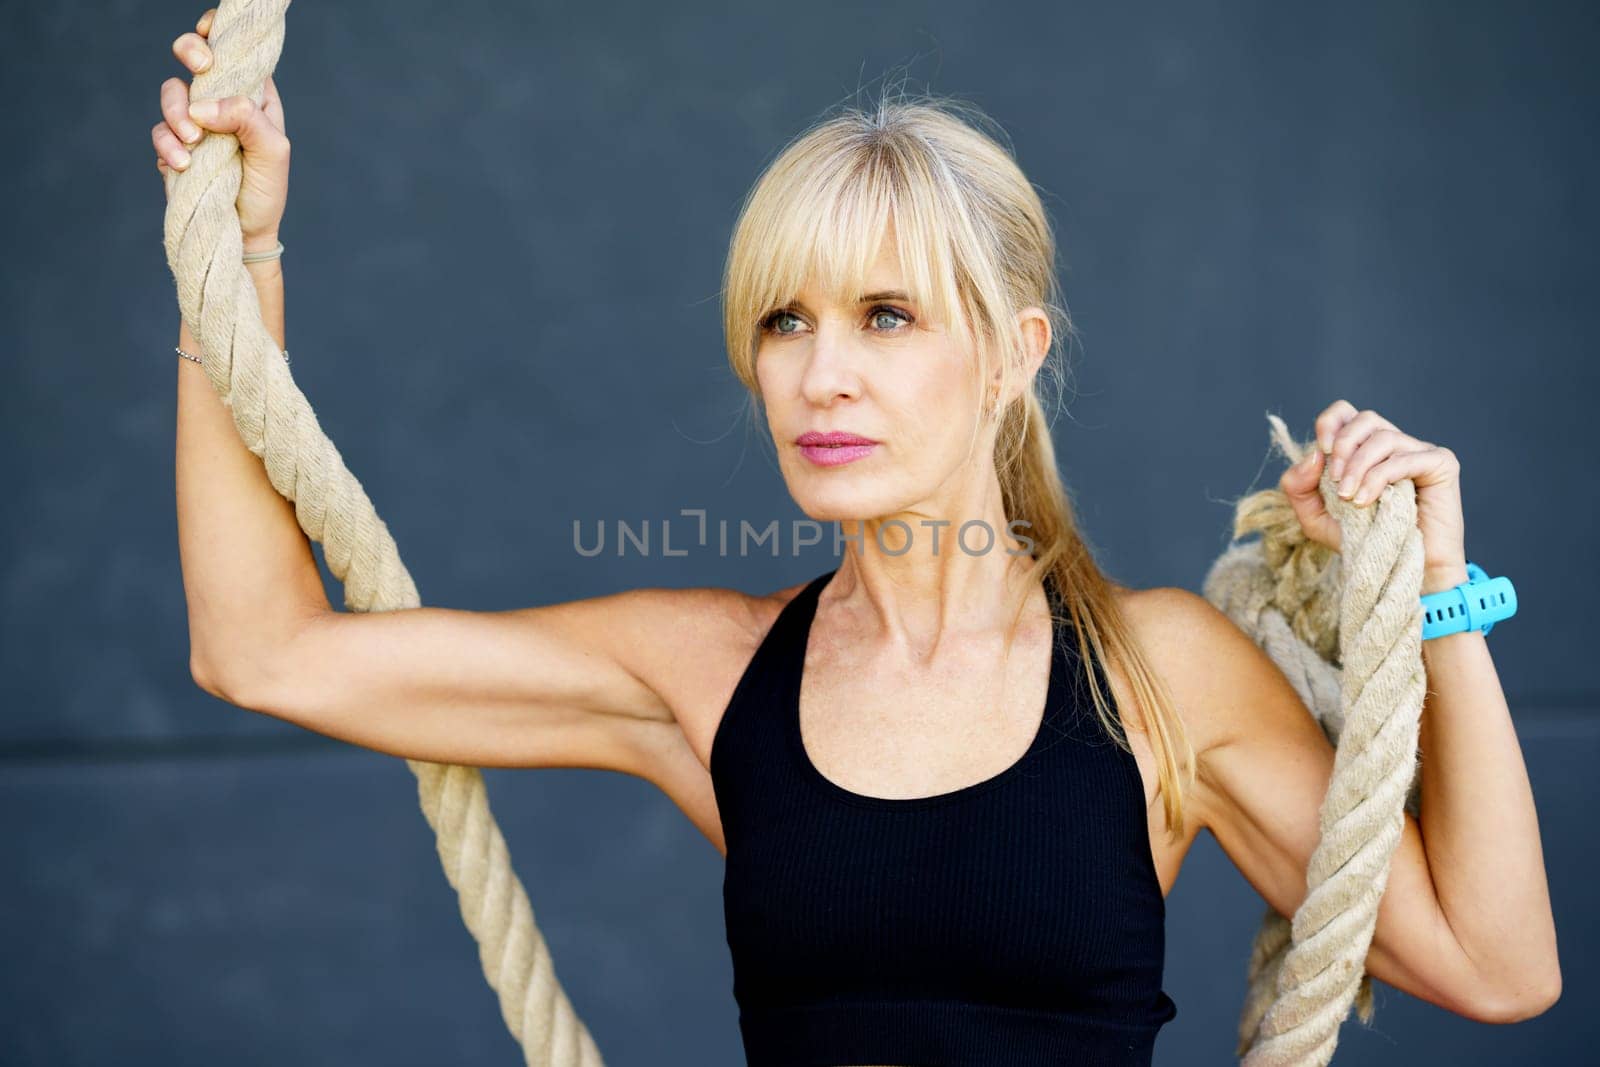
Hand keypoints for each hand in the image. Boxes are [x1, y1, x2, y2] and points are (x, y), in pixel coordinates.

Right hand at [153, 7, 289, 247]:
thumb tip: (205, 104)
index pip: (236, 52)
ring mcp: (195, 122)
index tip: (211, 33)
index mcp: (253, 96)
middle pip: (194, 56)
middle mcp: (221, 102)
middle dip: (191, 51)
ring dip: (177, 110)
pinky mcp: (173, 145)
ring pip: (171, 92)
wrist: (243, 233)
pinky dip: (168, 144)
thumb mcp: (272, 152)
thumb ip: (247, 119)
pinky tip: (184, 164)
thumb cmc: (266, 191)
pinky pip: (160, 131)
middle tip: (202, 68)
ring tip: (194, 141)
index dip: (219, 33)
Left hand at [1279, 400, 1467, 585]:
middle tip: (1335, 481)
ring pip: (1383, 437)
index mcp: (1365, 450)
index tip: (1322, 452)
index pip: (1346, 413)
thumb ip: (1299, 487)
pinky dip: (1379, 477)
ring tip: (1349, 497)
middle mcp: (1394, 445)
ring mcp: (1419, 452)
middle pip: (1365, 418)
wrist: (1403, 572)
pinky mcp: (1441, 465)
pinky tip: (1365, 502)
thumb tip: (1313, 454)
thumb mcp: (1316, 518)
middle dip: (1343, 446)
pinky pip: (1405, 458)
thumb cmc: (1362, 542)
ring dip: (1358, 466)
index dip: (1330, 423)